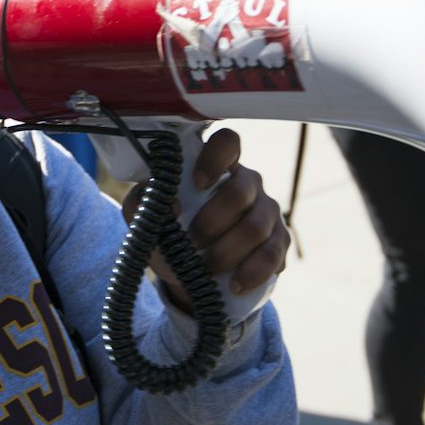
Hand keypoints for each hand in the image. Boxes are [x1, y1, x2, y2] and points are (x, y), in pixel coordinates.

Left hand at [147, 129, 288, 305]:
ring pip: (256, 227)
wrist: (194, 274)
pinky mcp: (279, 242)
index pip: (227, 142)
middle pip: (241, 191)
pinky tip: (234, 283)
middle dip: (212, 222)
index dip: (216, 157)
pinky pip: (271, 255)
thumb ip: (145, 203)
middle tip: (192, 241)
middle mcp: (247, 183)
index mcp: (216, 167)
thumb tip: (171, 203)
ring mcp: (268, 211)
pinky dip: (251, 272)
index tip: (198, 183)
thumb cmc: (171, 235)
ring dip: (226, 252)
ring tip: (207, 268)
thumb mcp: (149, 219)